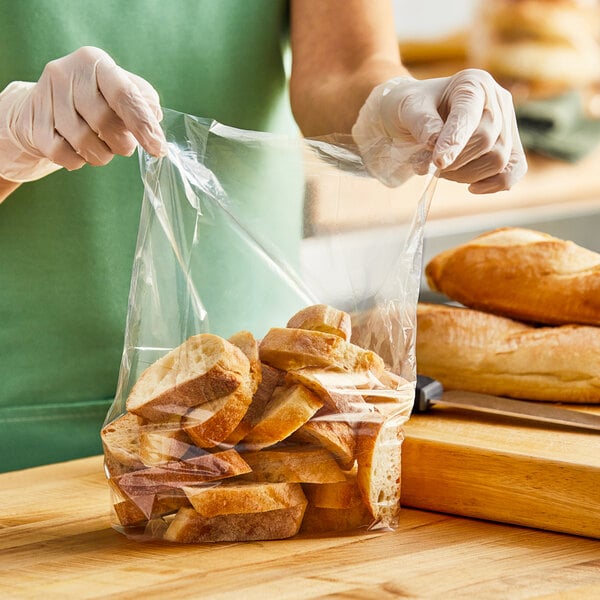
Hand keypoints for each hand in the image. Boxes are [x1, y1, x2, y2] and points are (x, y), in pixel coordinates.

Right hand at [0, 46, 165, 182]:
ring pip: (83, 141)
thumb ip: (143, 102)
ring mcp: (45, 96)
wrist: (44, 106)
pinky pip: (63, 154)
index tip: (158, 149)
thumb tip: (155, 124)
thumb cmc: (95, 100)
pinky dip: (78, 161)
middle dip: (122, 143)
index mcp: (94, 62)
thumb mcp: (120, 91)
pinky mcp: (33, 123)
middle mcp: (66, 72)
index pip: (124, 94)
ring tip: (102, 148)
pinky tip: (80, 152)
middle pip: (104, 121)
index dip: (143, 125)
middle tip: (123, 145)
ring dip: (101, 155)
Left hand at [351, 69, 527, 192]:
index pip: (469, 115)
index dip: (454, 141)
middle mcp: (496, 99)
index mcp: (471, 83)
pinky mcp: (511, 145)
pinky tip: (472, 187)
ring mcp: (507, 123)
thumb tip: (434, 141)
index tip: (438, 162)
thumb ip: (420, 122)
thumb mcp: (407, 108)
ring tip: (442, 170)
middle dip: (455, 162)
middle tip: (429, 165)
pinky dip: (494, 184)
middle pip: (487, 141)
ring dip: (466, 175)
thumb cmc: (414, 108)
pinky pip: (514, 170)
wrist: (421, 113)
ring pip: (499, 160)